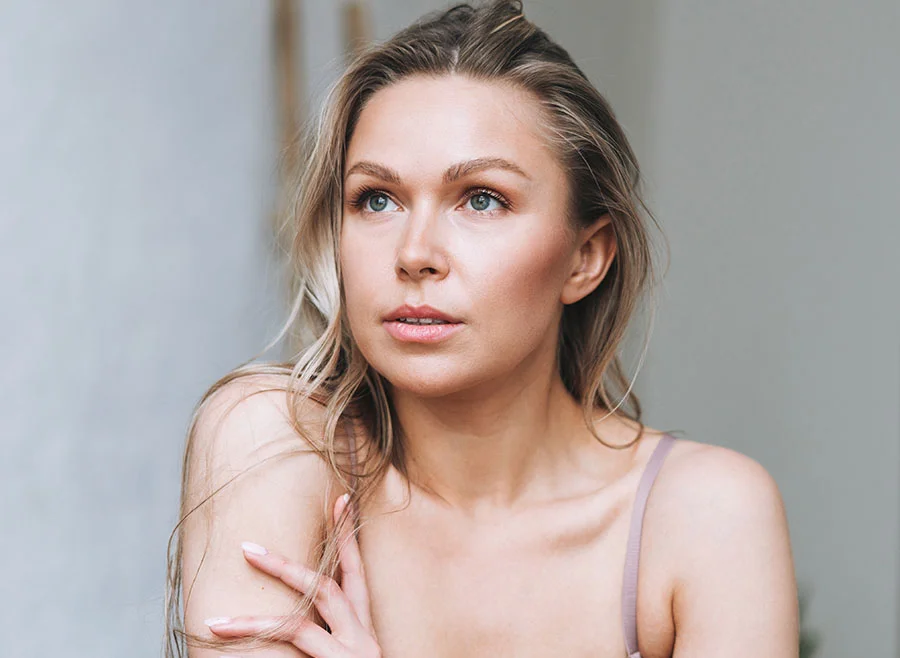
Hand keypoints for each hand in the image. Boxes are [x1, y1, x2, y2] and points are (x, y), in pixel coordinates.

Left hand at [205, 494, 380, 656]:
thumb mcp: (356, 656)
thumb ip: (335, 633)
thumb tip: (303, 615)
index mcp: (367, 630)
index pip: (356, 573)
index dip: (348, 535)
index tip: (340, 498)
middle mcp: (364, 637)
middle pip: (328, 587)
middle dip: (287, 565)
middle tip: (247, 549)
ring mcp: (353, 656)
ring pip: (301, 625)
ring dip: (255, 623)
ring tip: (214, 623)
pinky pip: (293, 656)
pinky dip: (261, 650)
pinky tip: (231, 646)